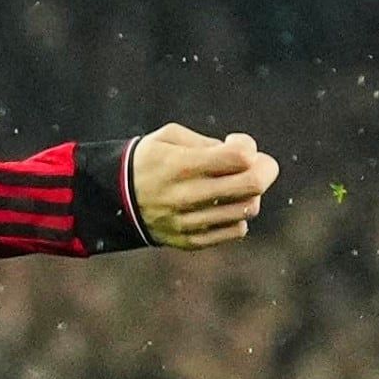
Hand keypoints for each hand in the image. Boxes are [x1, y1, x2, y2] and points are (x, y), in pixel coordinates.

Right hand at [128, 124, 277, 248]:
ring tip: (235, 185)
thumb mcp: (170, 137)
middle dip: (265, 170)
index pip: (239, 156)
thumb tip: (245, 155)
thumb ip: (209, 143)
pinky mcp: (190, 241)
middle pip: (251, 185)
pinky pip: (235, 231)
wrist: (113, 199)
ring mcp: (189, 222)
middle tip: (259, 164)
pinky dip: (238, 216)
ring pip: (246, 210)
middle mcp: (186, 195)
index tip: (235, 143)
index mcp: (180, 164)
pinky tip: (224, 205)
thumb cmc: (148, 160)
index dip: (248, 146)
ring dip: (250, 194)